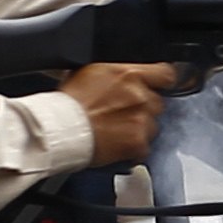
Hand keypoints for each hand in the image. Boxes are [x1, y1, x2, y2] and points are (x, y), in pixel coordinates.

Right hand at [58, 61, 177, 167]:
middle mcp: (139, 96)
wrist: (57, 129)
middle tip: (122, 114)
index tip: (159, 86)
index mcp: (128, 75)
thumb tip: (124, 75)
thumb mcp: (90, 73)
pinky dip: (133, 149)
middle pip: (158, 103)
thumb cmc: (66, 103)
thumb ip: (116, 74)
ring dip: (139, 129)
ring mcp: (141, 120)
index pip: (165, 73)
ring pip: (153, 125)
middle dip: (144, 108)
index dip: (162, 81)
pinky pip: (145, 147)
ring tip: (115, 131)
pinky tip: (116, 145)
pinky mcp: (138, 142)